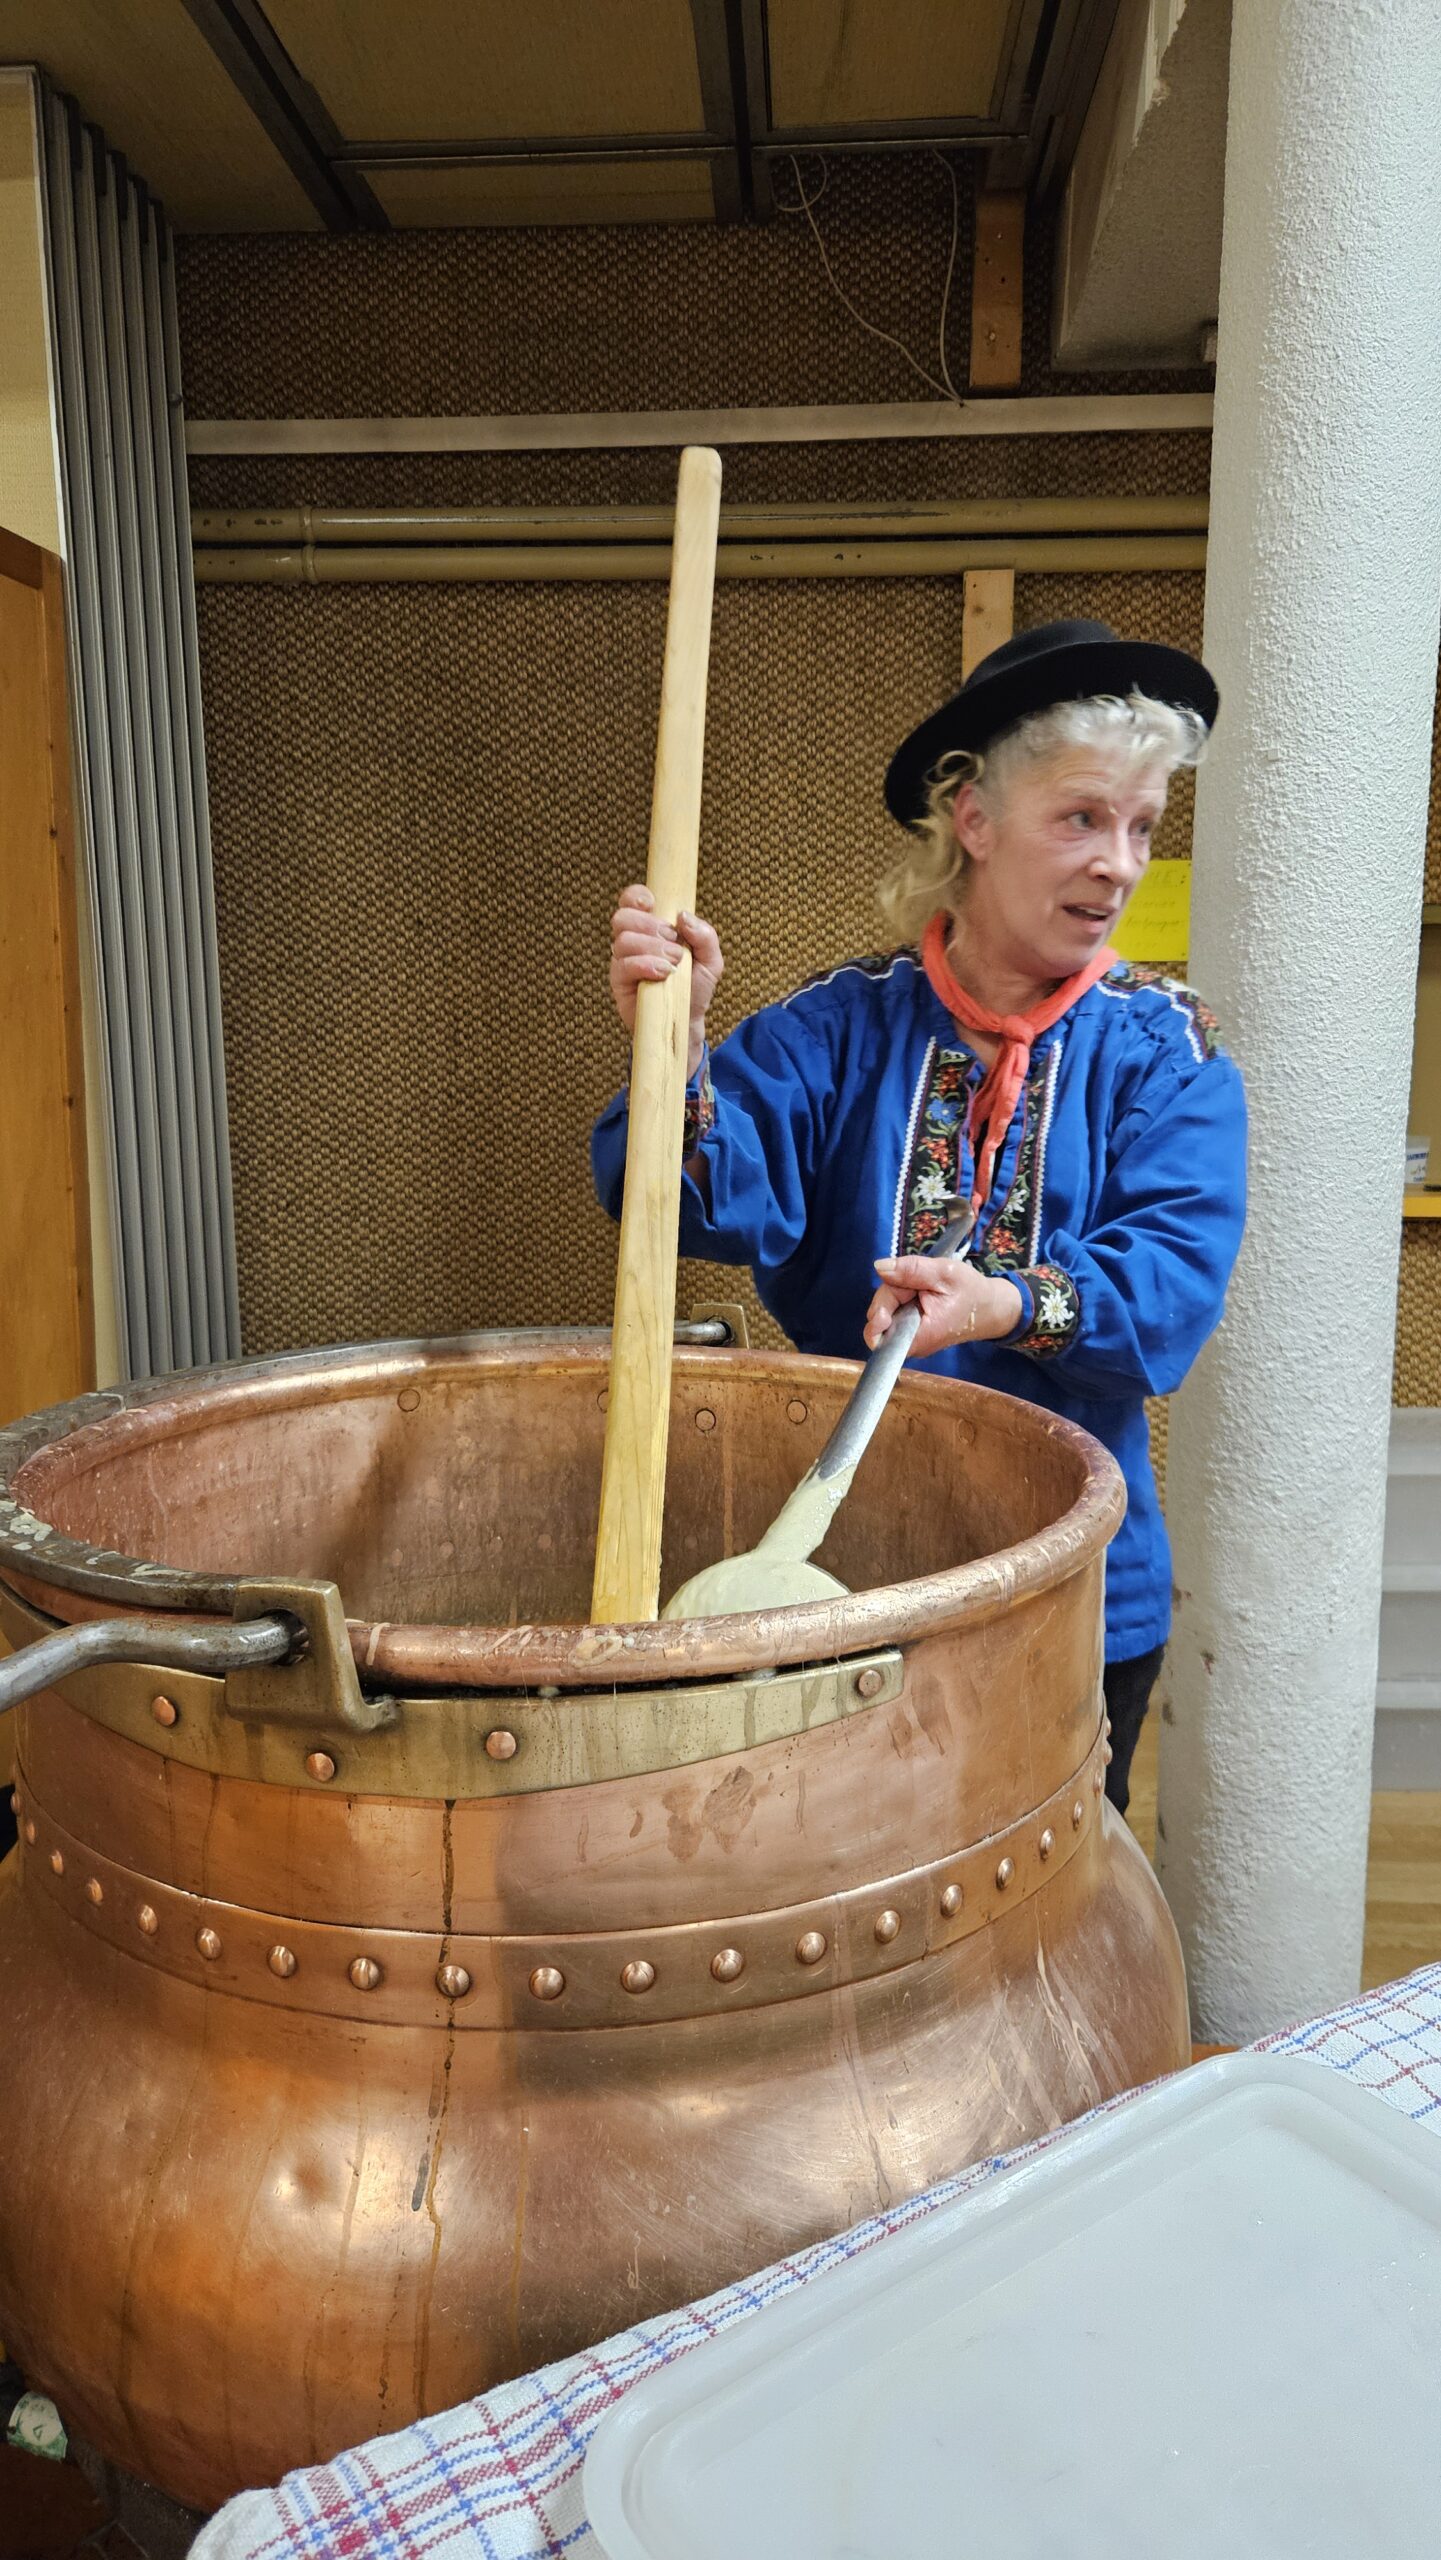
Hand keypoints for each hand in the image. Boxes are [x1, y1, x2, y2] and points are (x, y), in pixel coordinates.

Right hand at [609, 885, 723, 1078]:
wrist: (687, 1021)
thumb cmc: (695, 988)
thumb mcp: (711, 961)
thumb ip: (705, 935)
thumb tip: (684, 917)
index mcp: (651, 927)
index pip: (632, 900)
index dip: (636, 896)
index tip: (653, 903)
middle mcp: (633, 940)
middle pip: (623, 917)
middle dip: (650, 925)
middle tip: (674, 942)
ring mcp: (624, 960)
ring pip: (624, 939)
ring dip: (652, 947)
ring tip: (673, 964)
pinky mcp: (619, 981)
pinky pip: (623, 965)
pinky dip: (644, 964)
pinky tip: (662, 973)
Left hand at [865, 1255, 1023, 1357]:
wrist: (990, 1308)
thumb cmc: (972, 1293)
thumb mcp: (945, 1273)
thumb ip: (912, 1269)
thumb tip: (880, 1266)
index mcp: (919, 1336)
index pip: (878, 1333)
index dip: (877, 1313)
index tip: (890, 1299)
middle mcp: (910, 1343)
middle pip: (879, 1316)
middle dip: (892, 1292)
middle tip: (919, 1282)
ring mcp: (910, 1338)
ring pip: (885, 1311)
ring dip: (898, 1292)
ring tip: (923, 1286)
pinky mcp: (911, 1330)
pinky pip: (895, 1311)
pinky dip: (902, 1297)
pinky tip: (919, 1291)